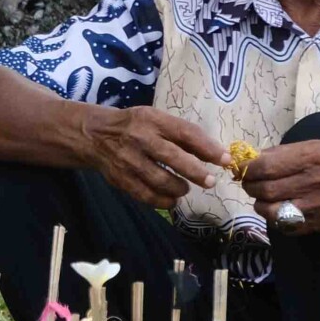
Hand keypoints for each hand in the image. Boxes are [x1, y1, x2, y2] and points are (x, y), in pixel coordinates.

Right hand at [78, 106, 227, 205]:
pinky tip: (171, 200)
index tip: (225, 159)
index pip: (185, 133)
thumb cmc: (134, 126)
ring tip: (185, 188)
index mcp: (152, 119)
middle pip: (172, 157)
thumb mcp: (155, 119)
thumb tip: (216, 154)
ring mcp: (128, 159)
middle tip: (210, 181)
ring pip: (160, 180)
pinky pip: (145, 195)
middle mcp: (139, 138)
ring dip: (179, 188)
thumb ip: (181, 134)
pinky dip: (162, 201)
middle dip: (196, 172)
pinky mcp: (120, 178)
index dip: (207, 147)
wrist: (94, 135)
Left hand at [244, 139, 319, 233]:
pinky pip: (287, 226)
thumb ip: (289, 151)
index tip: (243, 168)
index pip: (266, 166)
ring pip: (271, 211)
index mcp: (313, 157)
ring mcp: (318, 206)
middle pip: (264, 190)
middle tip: (250, 183)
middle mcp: (314, 182)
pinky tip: (279, 210)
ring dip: (260, 205)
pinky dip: (276, 219)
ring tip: (263, 198)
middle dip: (250, 187)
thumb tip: (257, 157)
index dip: (248, 169)